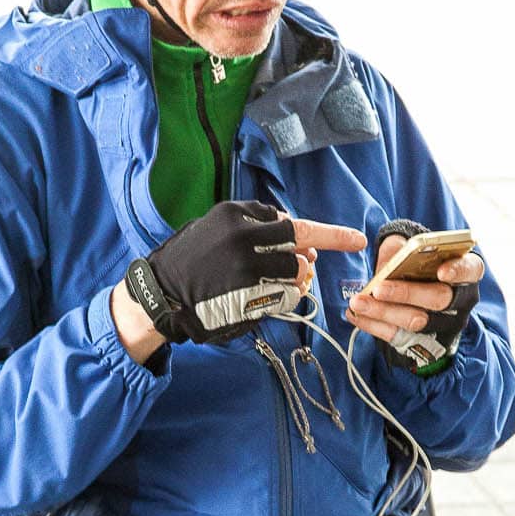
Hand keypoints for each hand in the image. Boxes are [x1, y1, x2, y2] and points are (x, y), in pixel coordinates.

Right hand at [117, 202, 365, 355]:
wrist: (159, 294)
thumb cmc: (190, 261)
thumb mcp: (215, 228)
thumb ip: (254, 227)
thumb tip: (301, 243)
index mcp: (235, 215)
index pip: (291, 223)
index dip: (326, 234)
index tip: (355, 239)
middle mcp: (243, 238)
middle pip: (299, 246)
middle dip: (310, 257)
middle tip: (307, 265)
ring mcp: (246, 269)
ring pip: (296, 274)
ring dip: (294, 282)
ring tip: (272, 285)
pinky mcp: (246, 297)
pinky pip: (283, 298)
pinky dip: (282, 300)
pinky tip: (262, 300)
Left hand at [345, 229, 483, 369]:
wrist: (414, 295)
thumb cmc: (417, 267)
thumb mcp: (414, 251)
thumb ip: (406, 247)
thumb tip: (396, 251)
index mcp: (465, 272)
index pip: (470, 269)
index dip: (458, 271)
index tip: (441, 272)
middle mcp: (460, 300)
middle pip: (439, 299)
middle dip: (407, 293)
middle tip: (379, 288)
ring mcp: (443, 324)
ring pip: (416, 321)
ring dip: (384, 312)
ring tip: (358, 302)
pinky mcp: (423, 342)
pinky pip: (398, 336)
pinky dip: (374, 325)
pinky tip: (355, 315)